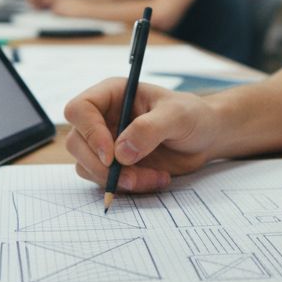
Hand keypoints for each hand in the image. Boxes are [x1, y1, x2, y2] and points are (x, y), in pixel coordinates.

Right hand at [64, 78, 220, 191]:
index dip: (89, 132)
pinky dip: (127, 187)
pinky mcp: (114, 165)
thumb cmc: (193, 116)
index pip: (79, 109)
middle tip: (132, 177)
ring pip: (87, 166)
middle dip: (102, 166)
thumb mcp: (177, 116)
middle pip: (76, 143)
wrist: (205, 139)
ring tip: (153, 177)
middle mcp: (103, 118)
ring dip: (117, 180)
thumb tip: (121, 152)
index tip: (110, 155)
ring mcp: (106, 143)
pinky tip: (155, 179)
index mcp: (112, 95)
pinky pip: (105, 181)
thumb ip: (149, 129)